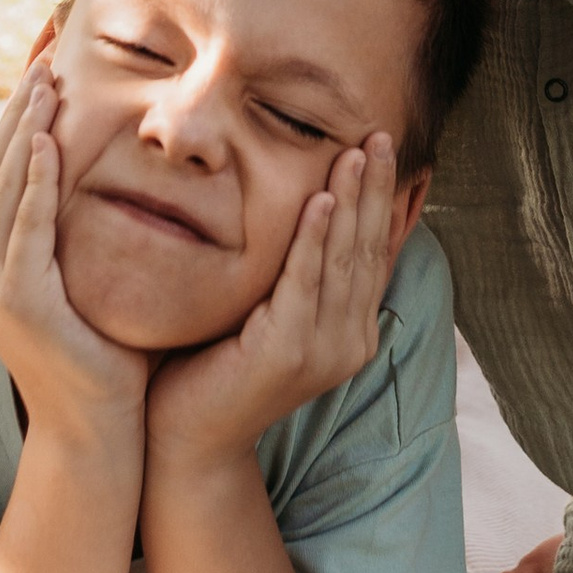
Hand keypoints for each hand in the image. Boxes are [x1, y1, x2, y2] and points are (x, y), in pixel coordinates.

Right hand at [0, 70, 146, 445]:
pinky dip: (36, 178)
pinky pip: (26, 223)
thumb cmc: (98, 349)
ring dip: (28, 129)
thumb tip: (92, 165)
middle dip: (20, 111)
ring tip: (48, 81)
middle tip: (45, 59)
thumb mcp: (73, 273)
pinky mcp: (15, 298)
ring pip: (6, 187)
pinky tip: (49, 138)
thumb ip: (66, 227)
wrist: (97, 423)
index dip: (16, 119)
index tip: (42, 72)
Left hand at [146, 132, 400, 467]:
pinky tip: (321, 198)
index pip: (374, 253)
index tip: (384, 149)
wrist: (187, 438)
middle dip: (376, 188)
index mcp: (350, 332)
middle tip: (383, 135)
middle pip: (367, 249)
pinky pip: (304, 281)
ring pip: (341, 258)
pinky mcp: (288, 352)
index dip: (382, 200)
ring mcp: (323, 350)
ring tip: (357, 152)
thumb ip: (292, 275)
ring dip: (351, 200)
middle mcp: (348, 342)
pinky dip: (313, 237)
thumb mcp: (266, 312)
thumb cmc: (216, 366)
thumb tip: (304, 209)